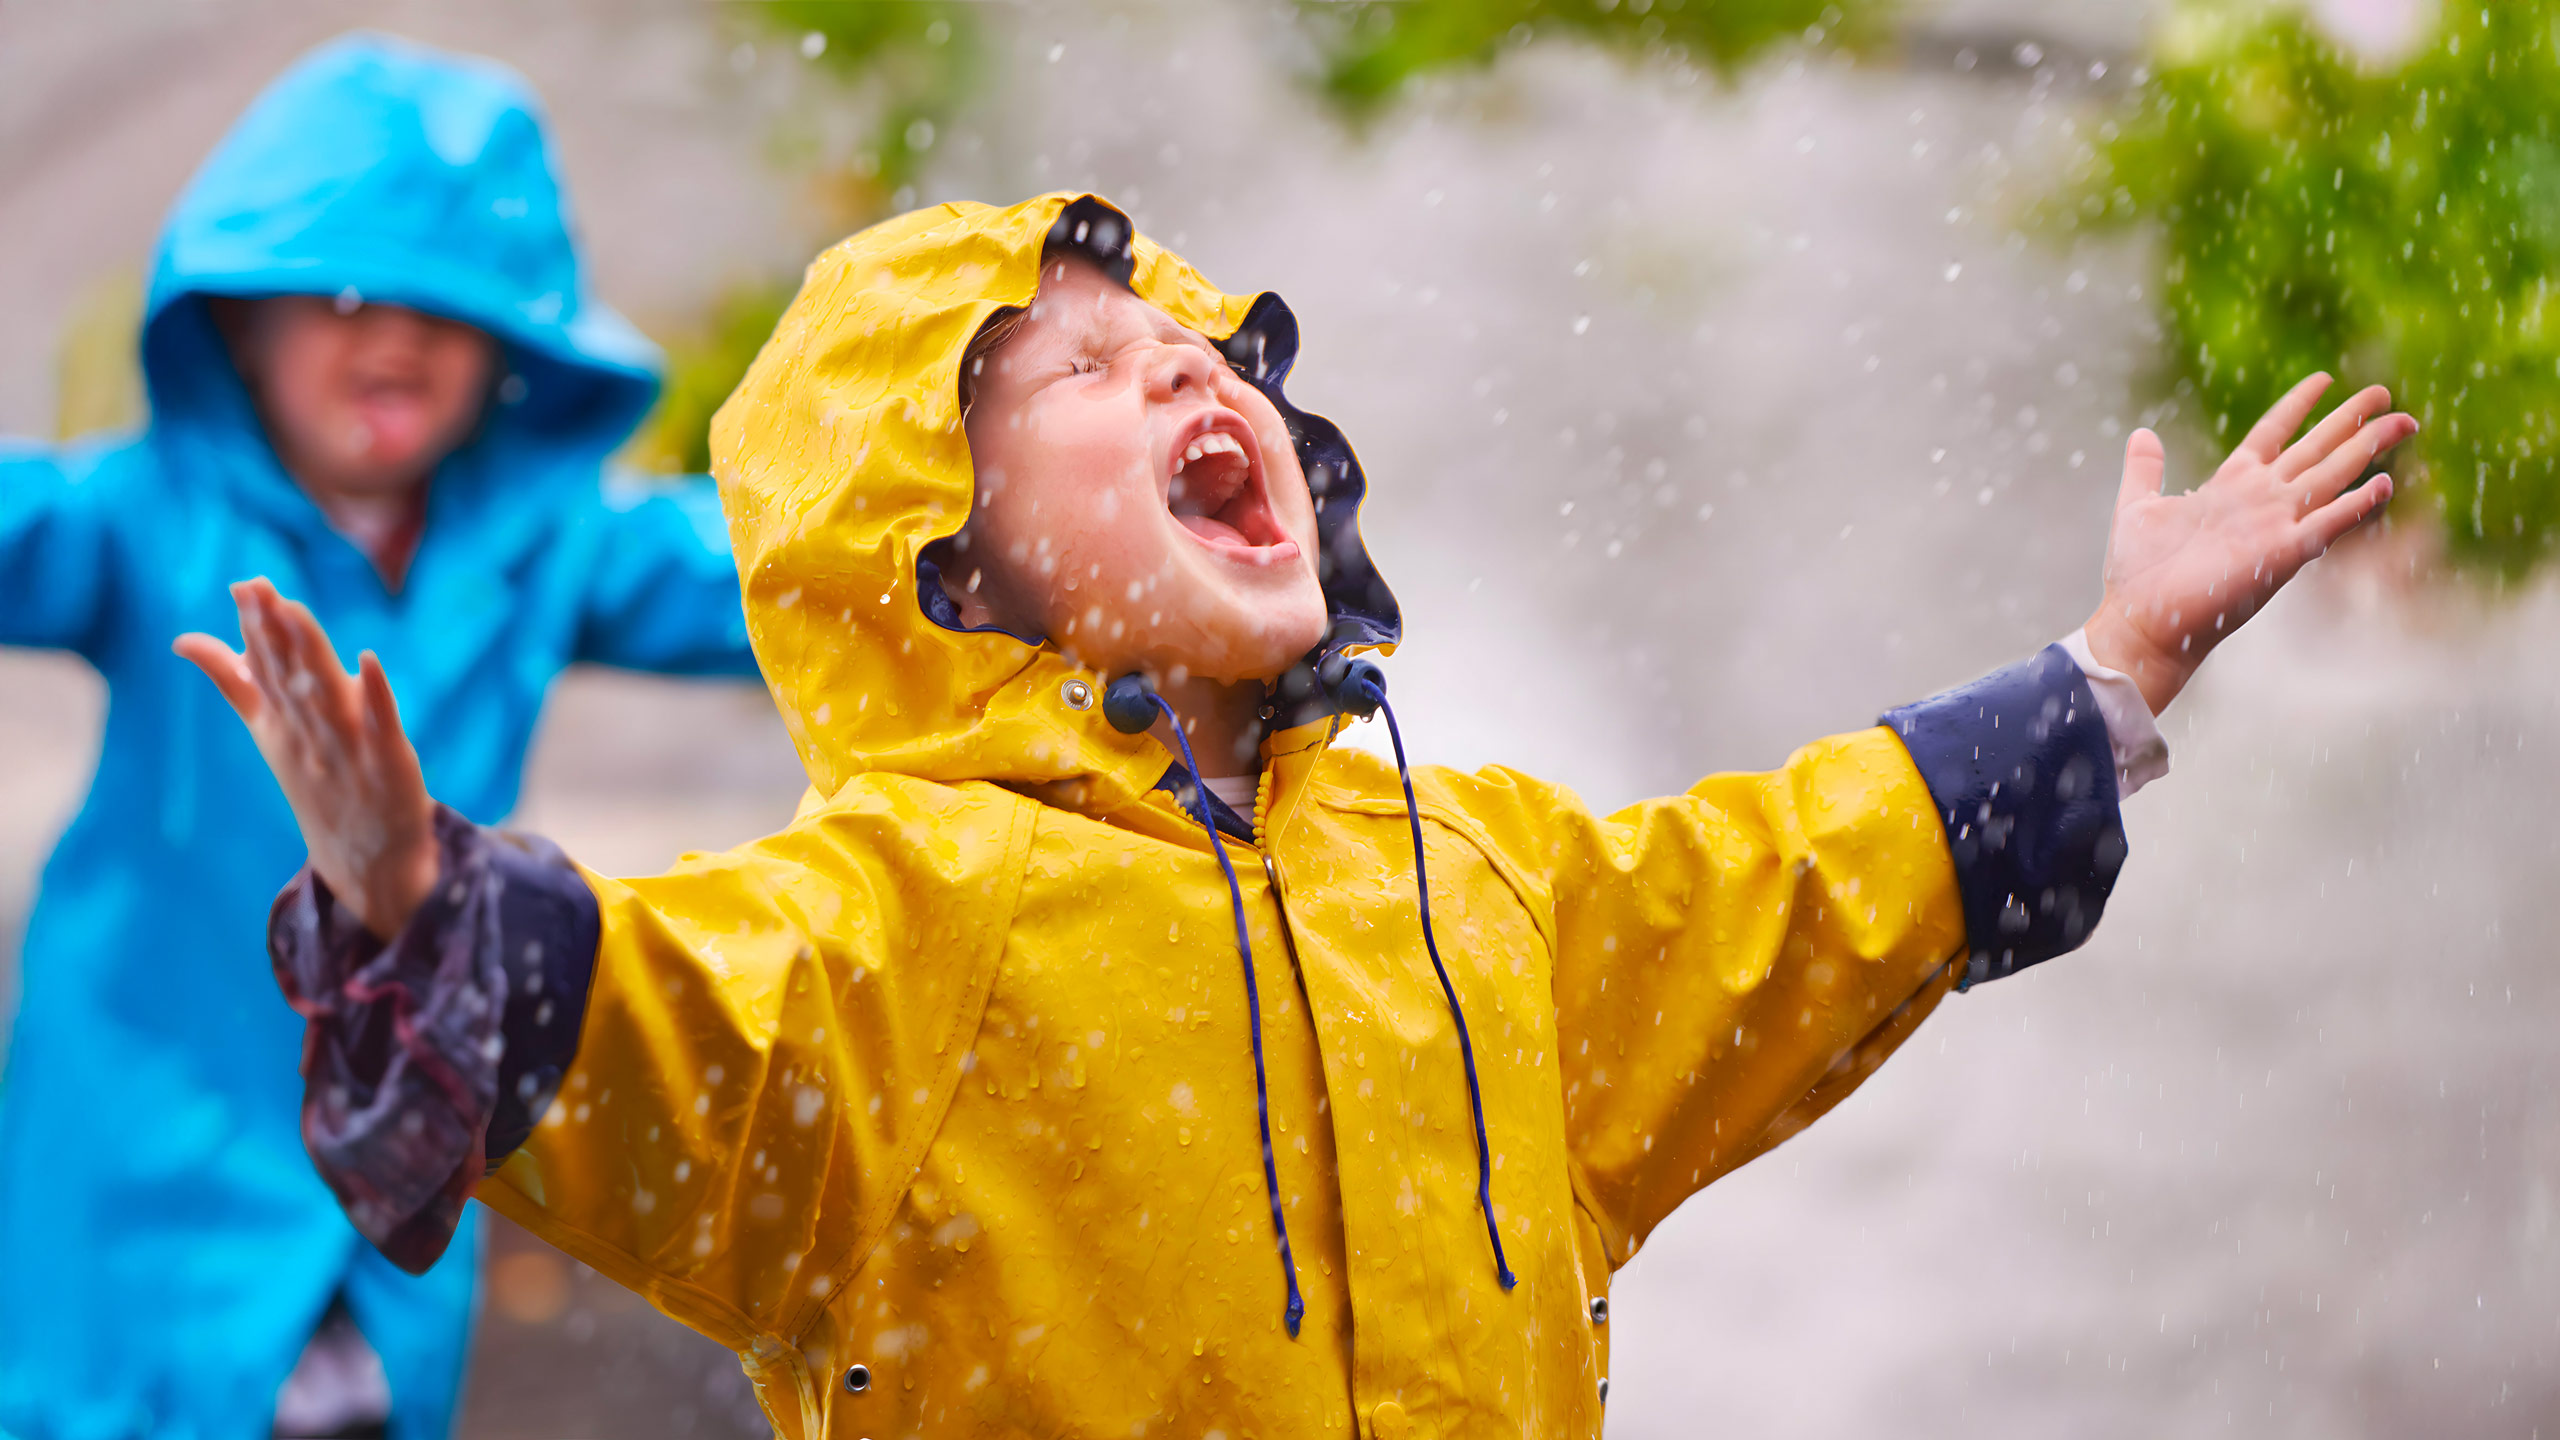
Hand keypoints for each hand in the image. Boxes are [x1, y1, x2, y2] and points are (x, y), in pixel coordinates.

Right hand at [175, 578, 438, 939]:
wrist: (365, 858)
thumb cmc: (318, 782)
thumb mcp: (268, 731)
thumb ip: (234, 681)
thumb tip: (184, 640)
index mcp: (279, 723)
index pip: (263, 668)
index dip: (255, 627)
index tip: (244, 585)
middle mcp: (308, 733)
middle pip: (287, 677)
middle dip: (273, 632)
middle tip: (258, 586)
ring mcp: (348, 749)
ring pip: (325, 695)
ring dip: (310, 653)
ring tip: (296, 610)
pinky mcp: (389, 763)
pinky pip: (381, 725)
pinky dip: (375, 695)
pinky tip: (369, 660)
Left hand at [2084, 374, 2413, 713]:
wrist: (2142, 621)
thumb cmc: (2138, 573)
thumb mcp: (2137, 507)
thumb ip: (2144, 469)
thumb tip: (2142, 434)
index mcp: (2230, 484)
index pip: (2272, 433)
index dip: (2298, 404)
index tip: (2325, 379)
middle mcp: (2259, 499)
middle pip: (2315, 448)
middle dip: (2352, 420)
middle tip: (2386, 392)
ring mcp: (2273, 524)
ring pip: (2330, 475)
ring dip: (2367, 448)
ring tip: (2404, 420)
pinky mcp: (2280, 554)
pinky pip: (2328, 524)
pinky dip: (2356, 506)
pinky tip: (2385, 484)